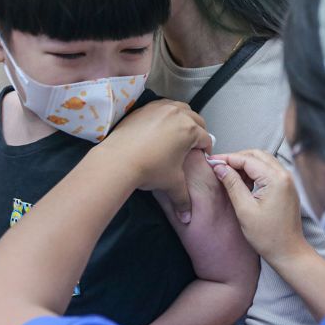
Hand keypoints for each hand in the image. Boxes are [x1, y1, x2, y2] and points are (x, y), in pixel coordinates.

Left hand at [103, 100, 211, 221]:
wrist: (118, 160)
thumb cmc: (149, 169)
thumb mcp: (171, 184)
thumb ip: (183, 199)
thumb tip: (186, 217)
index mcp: (190, 131)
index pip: (205, 138)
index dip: (206, 149)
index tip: (201, 155)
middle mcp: (178, 114)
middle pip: (196, 120)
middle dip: (197, 131)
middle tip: (191, 144)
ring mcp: (161, 108)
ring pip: (180, 109)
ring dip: (183, 118)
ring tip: (177, 132)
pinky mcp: (145, 107)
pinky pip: (162, 107)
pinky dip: (166, 114)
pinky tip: (160, 127)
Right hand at [210, 149, 309, 264]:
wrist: (288, 251)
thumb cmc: (268, 236)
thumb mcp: (244, 210)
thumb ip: (232, 184)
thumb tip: (219, 167)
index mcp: (276, 179)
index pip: (248, 159)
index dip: (227, 158)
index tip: (211, 161)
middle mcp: (285, 175)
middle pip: (257, 155)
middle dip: (236, 158)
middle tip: (218, 166)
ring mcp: (287, 180)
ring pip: (263, 161)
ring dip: (245, 163)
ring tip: (227, 173)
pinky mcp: (286, 186)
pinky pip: (268, 170)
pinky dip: (254, 170)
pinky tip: (242, 180)